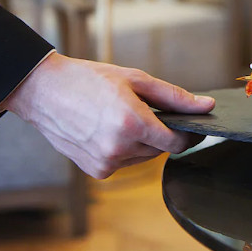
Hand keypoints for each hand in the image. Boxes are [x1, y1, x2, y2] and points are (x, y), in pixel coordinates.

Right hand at [3, 52, 214, 178]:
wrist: (43, 92)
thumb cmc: (89, 80)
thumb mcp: (136, 80)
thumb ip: (175, 96)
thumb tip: (207, 106)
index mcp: (132, 124)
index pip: (177, 143)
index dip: (189, 135)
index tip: (193, 126)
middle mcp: (119, 148)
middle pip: (161, 149)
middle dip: (162, 132)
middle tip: (146, 110)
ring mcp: (106, 162)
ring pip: (144, 157)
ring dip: (143, 141)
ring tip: (122, 117)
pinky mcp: (96, 170)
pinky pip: (125, 162)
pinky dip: (125, 148)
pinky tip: (108, 130)